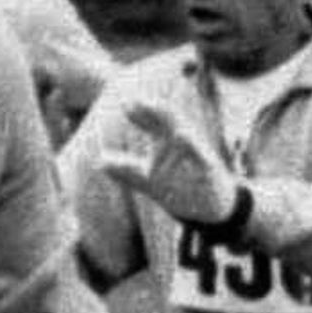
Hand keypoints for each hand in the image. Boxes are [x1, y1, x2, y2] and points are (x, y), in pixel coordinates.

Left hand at [97, 101, 239, 224]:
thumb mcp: (149, 181)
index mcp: (168, 145)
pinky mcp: (211, 173)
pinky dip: (196, 153)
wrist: (210, 208)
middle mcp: (183, 146)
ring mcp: (198, 158)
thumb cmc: (179, 189)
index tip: (126, 105)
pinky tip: (187, 143)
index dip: (141, 115)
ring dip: (177, 129)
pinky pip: (204, 162)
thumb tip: (100, 163)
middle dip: (157, 114)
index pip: (154, 124)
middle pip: (171, 124)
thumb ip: (127, 171)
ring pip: (188, 139)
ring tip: (168, 122)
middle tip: (140, 104)